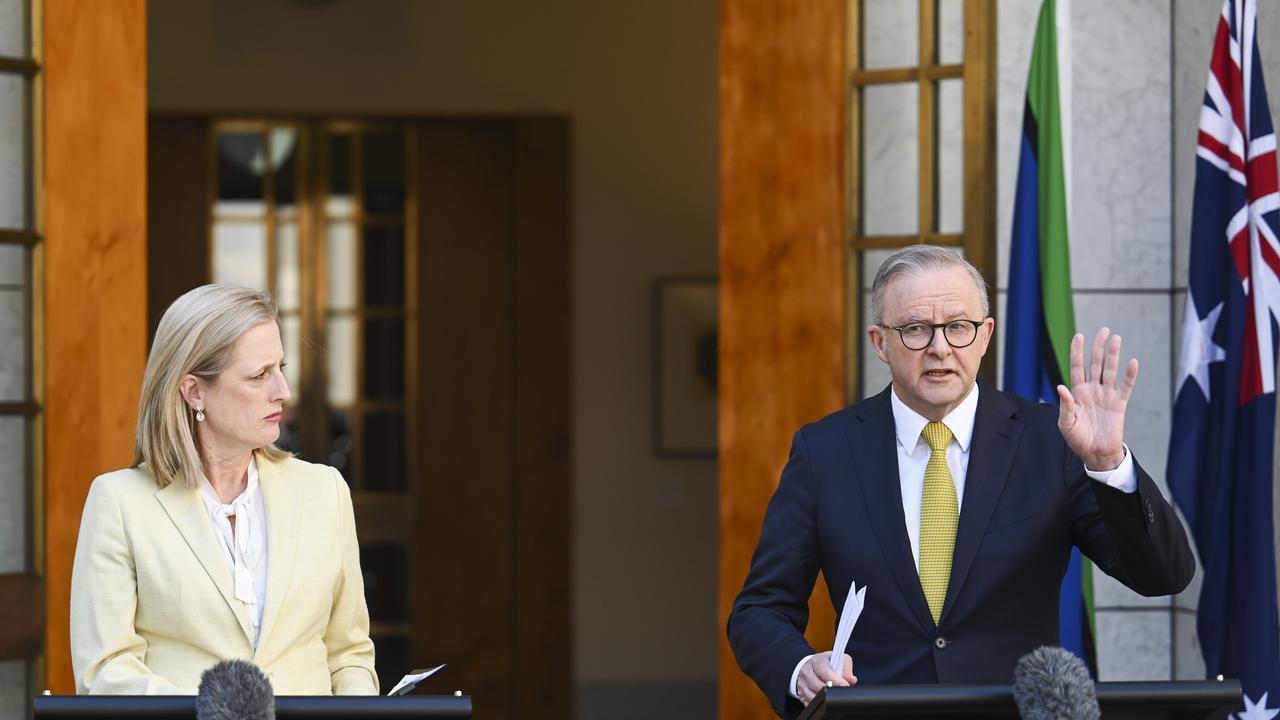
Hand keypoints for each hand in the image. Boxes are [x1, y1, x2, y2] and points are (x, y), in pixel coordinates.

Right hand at [796, 652, 856, 705]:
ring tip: (834, 698)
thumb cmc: (828, 664)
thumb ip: (846, 668)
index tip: (845, 686)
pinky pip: (810, 704)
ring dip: (825, 700)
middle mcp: (806, 672)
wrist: (812, 667)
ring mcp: (802, 685)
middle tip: (841, 694)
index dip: (835, 680)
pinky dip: (820, 705)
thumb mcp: (838, 660)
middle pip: (817, 685)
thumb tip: (851, 680)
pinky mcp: (802, 696)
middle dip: (831, 692)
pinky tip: (827, 702)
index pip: (824, 671)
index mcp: (816, 661)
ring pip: (813, 697)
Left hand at [1056, 327, 1137, 470]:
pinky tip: (1133, 362)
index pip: (1077, 367)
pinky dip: (1129, 375)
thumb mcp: (1066, 423)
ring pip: (1110, 370)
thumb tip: (1061, 386)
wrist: (1095, 454)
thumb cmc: (1078, 439)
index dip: (1077, 352)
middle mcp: (1092, 390)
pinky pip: (1125, 387)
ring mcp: (1106, 395)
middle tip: (1104, 330)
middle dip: (1098, 347)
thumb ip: (1065, 405)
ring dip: (1113, 355)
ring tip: (1116, 338)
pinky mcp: (1119, 404)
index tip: (1079, 336)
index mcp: (1077, 393)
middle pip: (1095, 364)